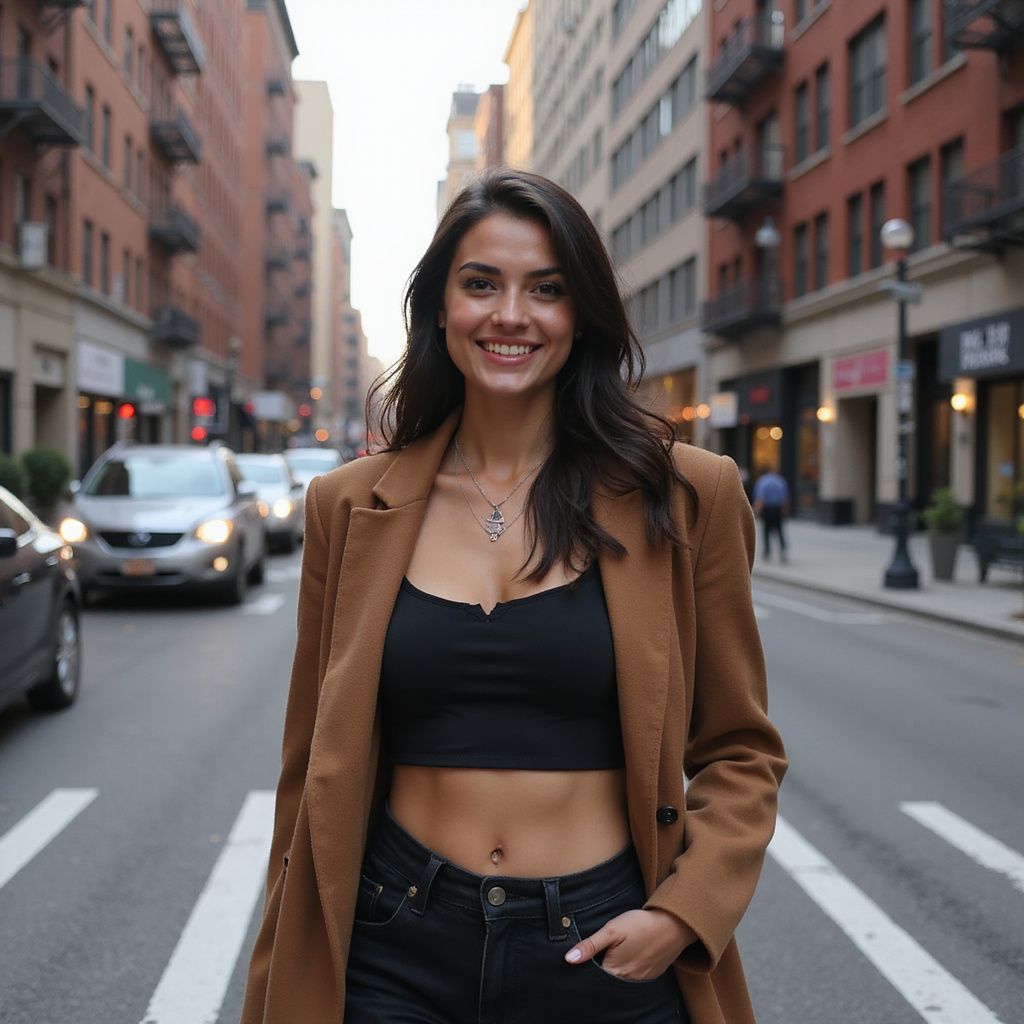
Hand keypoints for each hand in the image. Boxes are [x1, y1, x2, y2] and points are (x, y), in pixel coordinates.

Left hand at [564, 908, 696, 981]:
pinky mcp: (652, 974)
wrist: (673, 925)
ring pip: (622, 980)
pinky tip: (631, 956)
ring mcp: (641, 979)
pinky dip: (630, 970)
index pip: (595, 978)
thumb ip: (590, 945)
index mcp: (615, 971)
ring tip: (616, 954)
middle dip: (602, 971)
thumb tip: (569, 959)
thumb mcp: (612, 930)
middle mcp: (628, 980)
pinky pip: (636, 978)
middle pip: (608, 981)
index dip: (587, 969)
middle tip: (602, 954)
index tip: (584, 960)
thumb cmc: (640, 925)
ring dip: (617, 971)